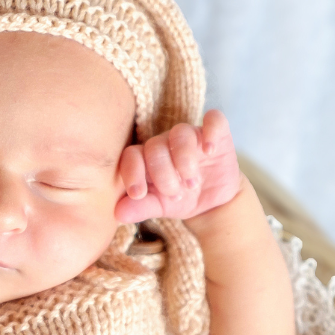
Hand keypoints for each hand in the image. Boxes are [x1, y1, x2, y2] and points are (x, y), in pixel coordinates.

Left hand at [115, 109, 241, 222]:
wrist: (213, 202)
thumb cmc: (180, 200)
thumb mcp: (160, 207)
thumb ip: (140, 208)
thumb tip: (118, 214)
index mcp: (146, 158)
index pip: (131, 155)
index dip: (132, 172)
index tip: (138, 194)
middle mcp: (165, 142)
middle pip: (155, 146)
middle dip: (163, 173)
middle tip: (175, 194)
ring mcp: (190, 135)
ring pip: (181, 133)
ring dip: (184, 159)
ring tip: (192, 184)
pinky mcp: (215, 133)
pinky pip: (214, 120)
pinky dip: (211, 132)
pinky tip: (210, 150)